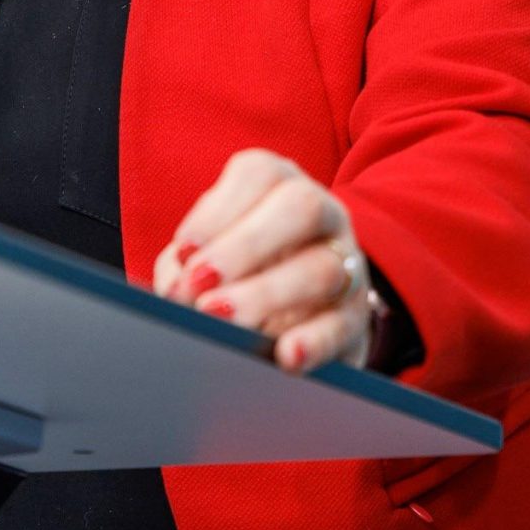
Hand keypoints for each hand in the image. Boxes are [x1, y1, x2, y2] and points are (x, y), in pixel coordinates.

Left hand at [149, 147, 371, 373]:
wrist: (299, 313)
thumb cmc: (239, 270)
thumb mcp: (207, 255)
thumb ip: (183, 266)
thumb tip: (174, 291)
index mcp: (279, 184)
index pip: (258, 174)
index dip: (217, 212)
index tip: (185, 253)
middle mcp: (322, 214)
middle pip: (301, 207)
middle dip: (245, 246)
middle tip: (199, 283)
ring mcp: (347, 264)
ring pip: (322, 268)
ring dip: (266, 294)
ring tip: (220, 318)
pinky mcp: (355, 318)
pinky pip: (341, 326)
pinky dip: (313, 342)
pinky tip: (285, 355)